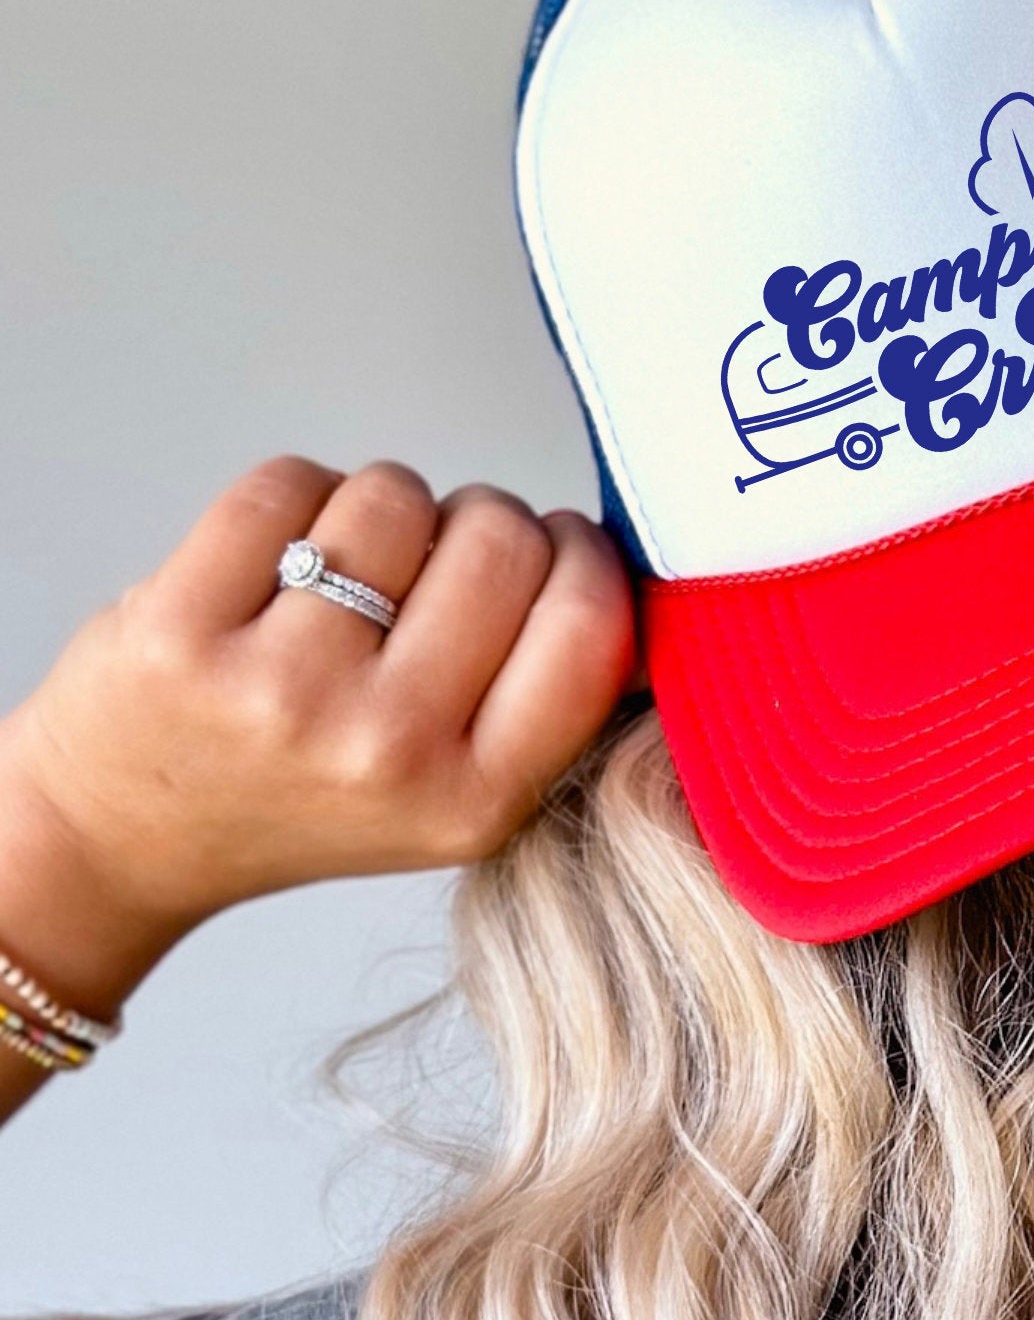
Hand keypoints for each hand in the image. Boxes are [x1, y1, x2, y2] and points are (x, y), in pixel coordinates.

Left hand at [0, 457, 635, 1037]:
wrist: (124, 837)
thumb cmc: (306, 795)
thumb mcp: (460, 795)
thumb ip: (543, 698)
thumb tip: (622, 562)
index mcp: (477, 798)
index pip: (589, 625)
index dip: (583, 555)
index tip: (559, 548)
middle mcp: (386, 750)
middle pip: (501, 539)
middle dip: (482, 522)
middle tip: (438, 564)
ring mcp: (279, 690)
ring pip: (396, 495)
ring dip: (385, 507)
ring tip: (351, 569)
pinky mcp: (181, 631)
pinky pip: (290, 481)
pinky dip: (295, 495)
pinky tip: (278, 559)